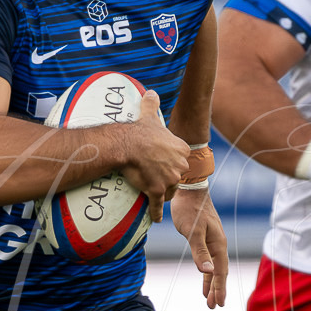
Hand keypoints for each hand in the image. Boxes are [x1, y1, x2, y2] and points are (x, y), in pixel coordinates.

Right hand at [109, 90, 190, 221]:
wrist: (127, 144)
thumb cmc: (139, 130)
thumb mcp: (150, 115)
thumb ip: (152, 104)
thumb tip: (151, 92)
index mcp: (182, 150)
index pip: (182, 161)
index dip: (173, 165)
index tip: (166, 166)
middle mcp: (180, 166)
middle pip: (177, 178)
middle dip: (170, 180)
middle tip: (158, 180)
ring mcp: (170, 180)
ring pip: (169, 192)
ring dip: (164, 194)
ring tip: (156, 196)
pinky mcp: (157, 191)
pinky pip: (158, 205)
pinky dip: (157, 213)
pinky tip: (157, 218)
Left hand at [171, 186, 230, 307]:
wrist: (189, 189)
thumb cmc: (190, 209)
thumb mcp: (193, 231)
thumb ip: (200, 252)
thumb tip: (208, 271)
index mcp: (218, 244)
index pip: (220, 272)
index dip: (219, 289)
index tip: (218, 304)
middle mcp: (218, 244)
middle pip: (219, 272)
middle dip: (216, 290)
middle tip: (213, 306)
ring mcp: (212, 241)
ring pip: (214, 267)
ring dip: (211, 283)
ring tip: (208, 298)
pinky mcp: (204, 238)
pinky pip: (208, 259)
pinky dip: (206, 271)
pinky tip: (204, 275)